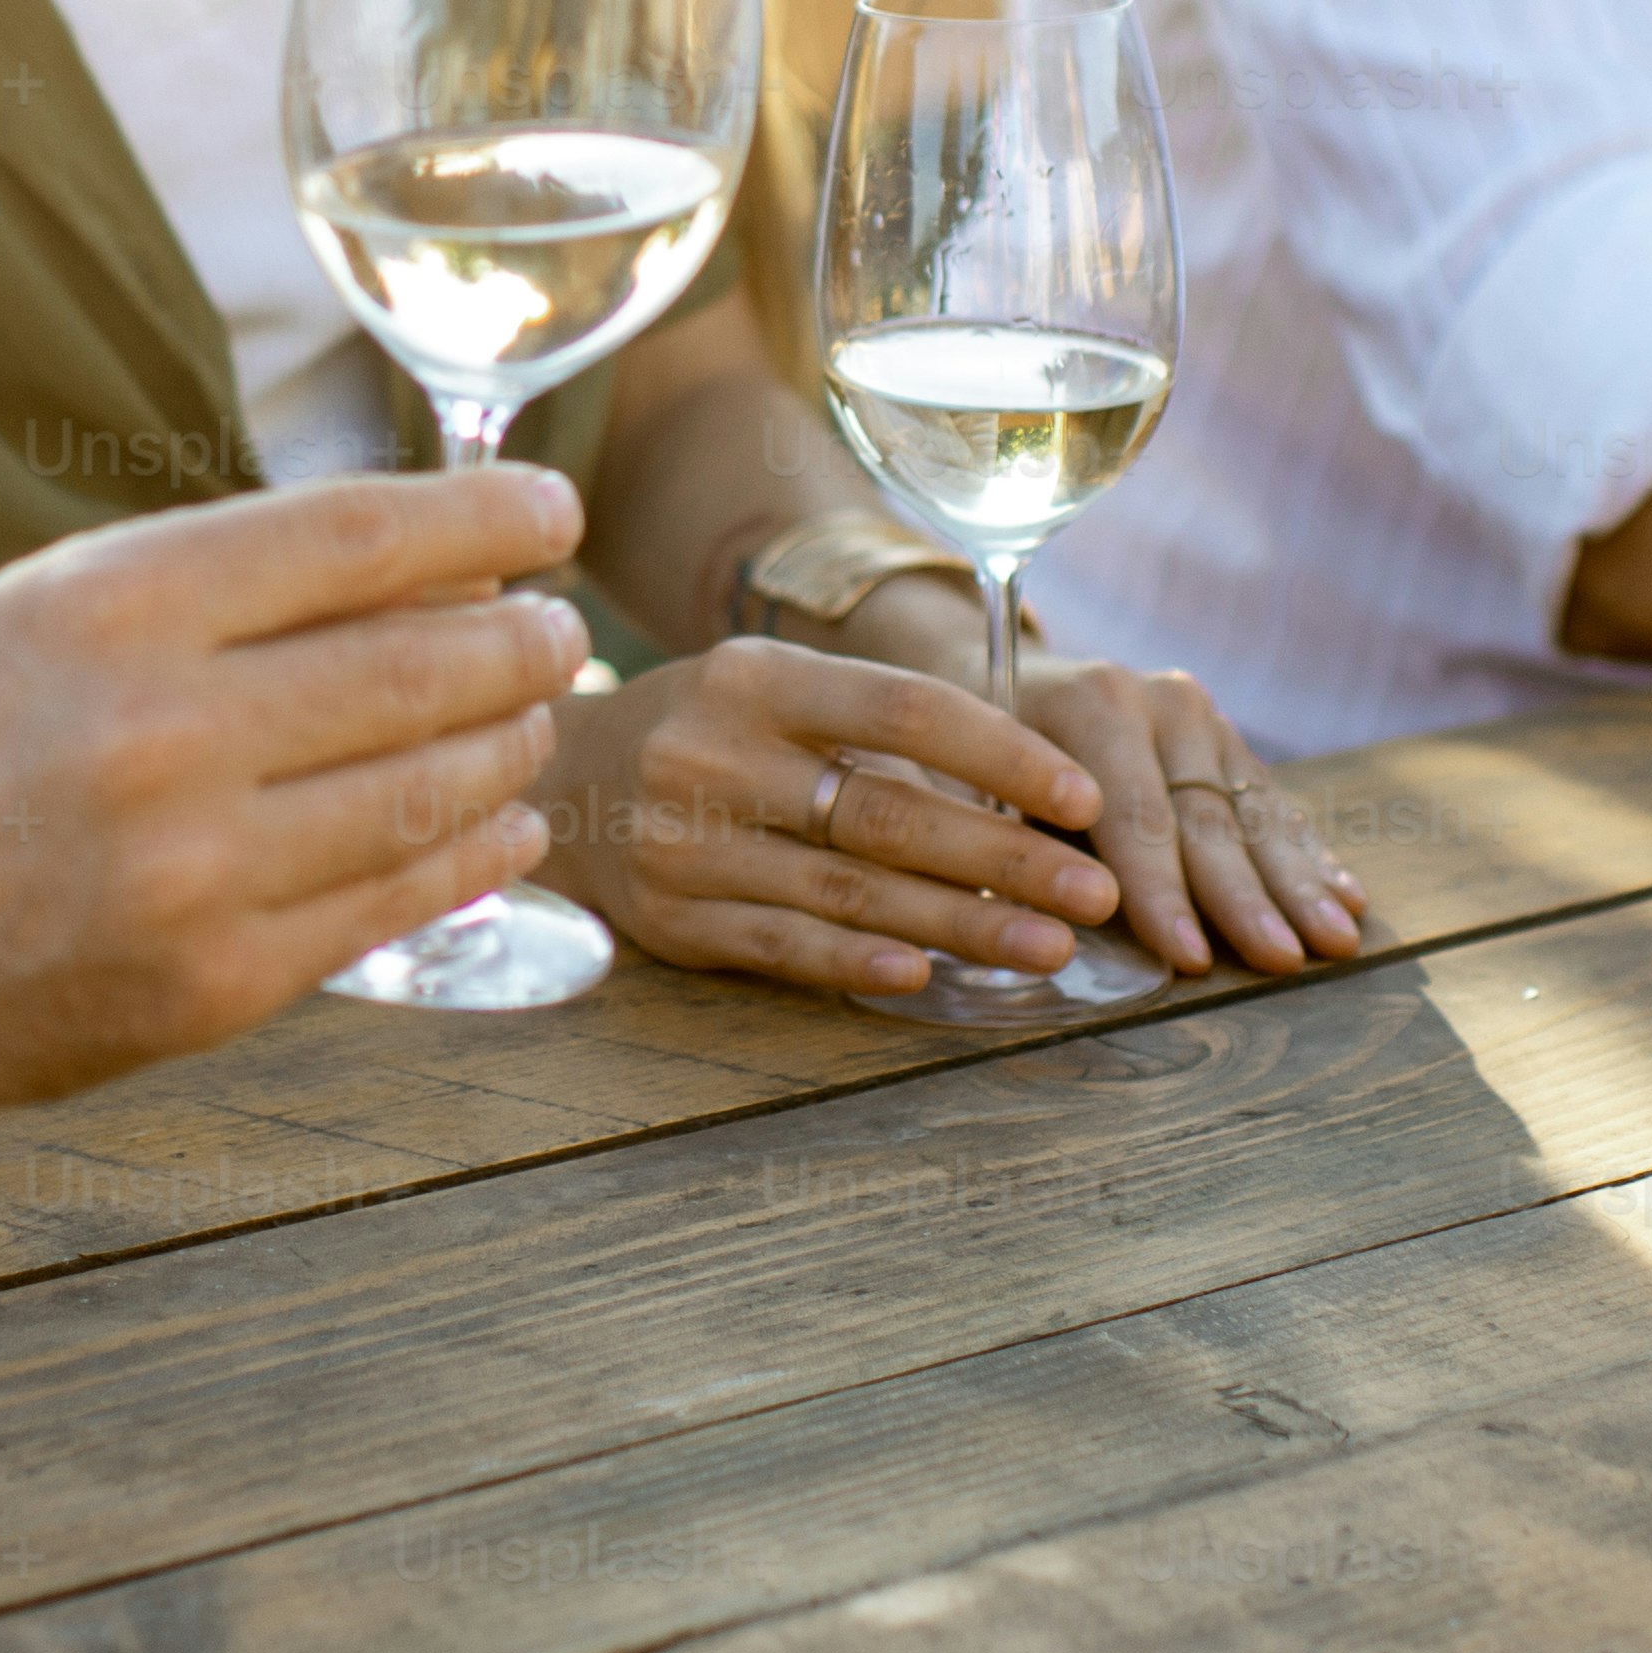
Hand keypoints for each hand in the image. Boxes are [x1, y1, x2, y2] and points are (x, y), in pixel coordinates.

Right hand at [0, 465, 590, 1121]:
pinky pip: (389, 906)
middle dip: (520, 640)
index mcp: (110, 608)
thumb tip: (409, 561)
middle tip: (560, 632)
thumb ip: (200, 584)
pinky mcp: (208, 987)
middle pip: (418, 664)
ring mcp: (192, 870)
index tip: (551, 511)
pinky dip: (471, 855)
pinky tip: (504, 825)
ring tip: (536, 719)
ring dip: (510, 745)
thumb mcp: (30, 613)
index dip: (480, 516)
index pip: (354, 536)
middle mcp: (161, 731)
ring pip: (426, 789)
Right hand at [548, 635, 1125, 996]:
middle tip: (1096, 891)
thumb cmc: (705, 730)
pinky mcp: (672, 919)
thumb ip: (874, 728)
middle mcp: (713, 753)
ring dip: (963, 924)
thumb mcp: (773, 690)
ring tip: (1051, 946)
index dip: (1006, 755)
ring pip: (850, 890)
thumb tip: (1023, 792)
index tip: (1086, 798)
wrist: (555, 782)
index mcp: (756, 677)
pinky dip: (857, 960)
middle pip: (888, 812)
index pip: (906, 709)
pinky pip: (782, 944)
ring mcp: (686, 842)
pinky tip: (926, 975)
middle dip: (1008, 858)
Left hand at [1003, 653, 1362, 976]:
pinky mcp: (1225, 740)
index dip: (1161, 893)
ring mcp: (1201, 719)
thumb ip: (1018, 848)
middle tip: (1282, 960)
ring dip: (1298, 882)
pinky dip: (1307, 855)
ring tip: (1336, 941)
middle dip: (1246, 898)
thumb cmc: (973, 757)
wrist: (1001, 677)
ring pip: (1252, 812)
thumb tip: (1069, 921)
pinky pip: (1270, 802)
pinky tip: (1347, 898)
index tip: (1188, 959)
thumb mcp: (972, 787)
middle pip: (1207, 817)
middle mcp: (1158, 703)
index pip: (1133, 817)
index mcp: (1089, 707)